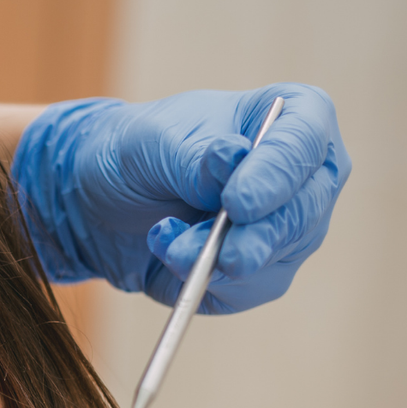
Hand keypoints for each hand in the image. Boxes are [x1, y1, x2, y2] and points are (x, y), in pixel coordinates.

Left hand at [12, 84, 350, 313]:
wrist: (102, 198)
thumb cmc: (139, 151)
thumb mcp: (156, 142)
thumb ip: (198, 158)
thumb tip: (234, 158)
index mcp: (292, 116)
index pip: (304, 143)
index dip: (277, 176)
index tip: (238, 202)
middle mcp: (303, 176)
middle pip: (303, 212)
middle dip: (259, 239)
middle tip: (228, 258)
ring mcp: (287, 228)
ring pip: (274, 259)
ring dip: (216, 263)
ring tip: (167, 244)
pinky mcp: (260, 273)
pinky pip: (243, 291)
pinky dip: (201, 282)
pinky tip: (167, 255)